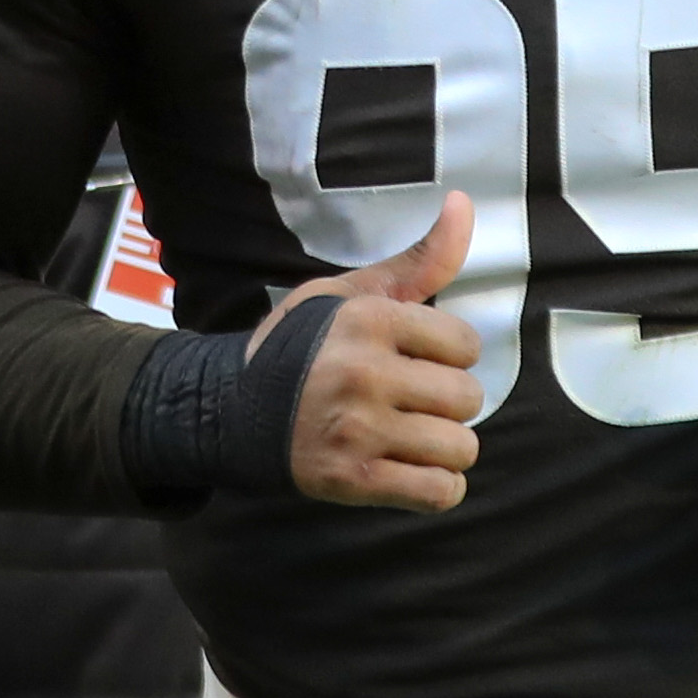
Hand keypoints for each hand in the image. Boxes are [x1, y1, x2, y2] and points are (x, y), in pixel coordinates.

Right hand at [250, 190, 483, 513]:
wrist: (230, 412)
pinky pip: (437, 493)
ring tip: (418, 437)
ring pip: (459, 448)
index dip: (451, 355)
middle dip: (451, 403)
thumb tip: (464, 204)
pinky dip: (438, 487)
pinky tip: (416, 470)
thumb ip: (416, 261)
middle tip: (419, 402)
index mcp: (367, 322)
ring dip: (447, 448)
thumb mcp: (347, 293)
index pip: (465, 344)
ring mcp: (358, 431)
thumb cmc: (299, 347)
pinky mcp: (352, 480)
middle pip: (467, 398)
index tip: (423, 360)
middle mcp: (364, 374)